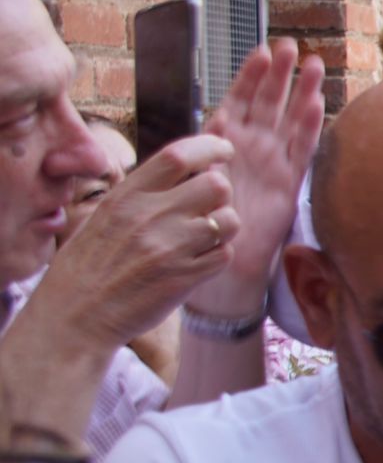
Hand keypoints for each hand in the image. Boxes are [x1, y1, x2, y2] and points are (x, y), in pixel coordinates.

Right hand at [38, 135, 236, 348]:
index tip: (224, 151)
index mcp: (126, 195)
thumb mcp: (103, 216)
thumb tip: (183, 170)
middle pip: (217, 185)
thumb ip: (141, 194)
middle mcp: (150, 216)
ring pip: (228, 220)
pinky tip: (196, 263)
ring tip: (201, 238)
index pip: (177, 155)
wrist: (74, 315)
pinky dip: (218, 256)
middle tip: (208, 208)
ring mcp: (170, 247)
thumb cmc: (87, 265)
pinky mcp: (184, 278)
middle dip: (220, 195)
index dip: (209, 147)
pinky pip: (224, 254)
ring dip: (223, 227)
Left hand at [185, 39, 325, 316]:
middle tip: (290, 46)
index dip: (249, 76)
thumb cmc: (200, 221)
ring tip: (312, 63)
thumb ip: (205, 147)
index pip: (239, 100)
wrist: (221, 262)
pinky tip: (317, 103)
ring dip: (301, 92)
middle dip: (280, 74)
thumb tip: (218, 119)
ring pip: (290, 120)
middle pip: (270, 103)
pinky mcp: (288, 183)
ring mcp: (272, 163)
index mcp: (225, 144)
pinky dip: (309, 126)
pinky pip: (301, 149)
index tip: (259, 52)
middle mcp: (251, 149)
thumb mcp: (189, 175)